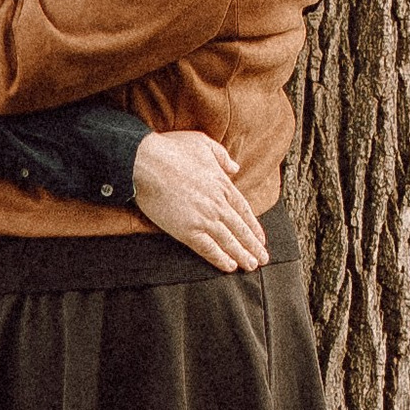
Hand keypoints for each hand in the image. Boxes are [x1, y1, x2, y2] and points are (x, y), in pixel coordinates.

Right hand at [132, 128, 270, 271]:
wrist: (146, 161)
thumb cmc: (171, 149)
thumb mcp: (203, 143)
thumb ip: (222, 156)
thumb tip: (235, 167)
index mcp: (222, 184)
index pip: (244, 210)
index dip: (254, 226)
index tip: (261, 238)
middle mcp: (217, 204)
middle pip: (240, 229)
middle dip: (253, 246)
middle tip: (263, 259)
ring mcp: (203, 218)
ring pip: (228, 241)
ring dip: (242, 255)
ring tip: (252, 266)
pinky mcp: (187, 230)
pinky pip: (208, 248)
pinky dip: (220, 258)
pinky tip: (229, 267)